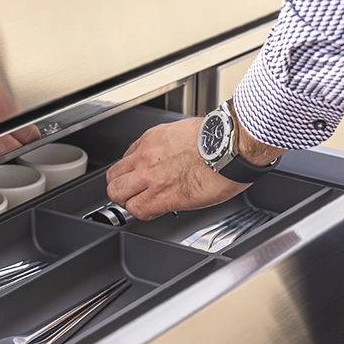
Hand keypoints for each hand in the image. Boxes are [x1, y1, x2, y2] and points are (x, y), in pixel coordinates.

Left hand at [106, 113, 284, 220]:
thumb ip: (172, 144)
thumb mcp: (186, 131)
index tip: (137, 176)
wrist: (230, 146)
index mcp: (153, 138)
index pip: (127, 157)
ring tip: (138, 203)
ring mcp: (151, 177)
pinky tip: (151, 211)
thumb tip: (174, 154)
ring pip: (117, 193)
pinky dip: (141, 213)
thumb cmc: (220, 138)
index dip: (131, 170)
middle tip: (131, 192)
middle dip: (120, 186)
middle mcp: (146, 156)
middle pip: (114, 176)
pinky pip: (137, 209)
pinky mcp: (162, 196)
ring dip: (126, 200)